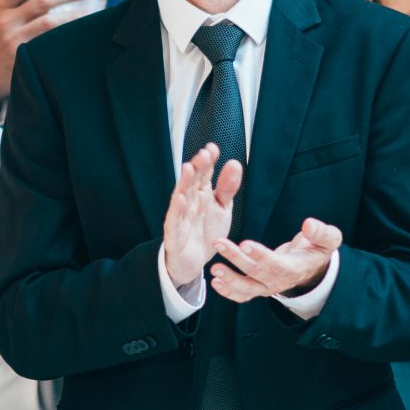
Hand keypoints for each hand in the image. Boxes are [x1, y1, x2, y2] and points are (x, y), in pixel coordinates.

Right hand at [0, 0, 85, 114]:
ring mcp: (14, 40)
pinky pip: (48, 43)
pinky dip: (65, 37)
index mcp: (0, 8)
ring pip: (48, 22)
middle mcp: (6, 22)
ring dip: (71, 16)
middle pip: (41, 2)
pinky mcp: (23, 58)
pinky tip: (80, 33)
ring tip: (89, 12)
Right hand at [162, 144, 243, 290]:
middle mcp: (189, 202)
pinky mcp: (174, 234)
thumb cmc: (206, 231)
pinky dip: (176, 210)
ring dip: (184, 183)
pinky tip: (180, 198)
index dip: (208, 161)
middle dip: (197, 167)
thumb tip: (235, 163)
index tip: (213, 148)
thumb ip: (227, 188)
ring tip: (189, 168)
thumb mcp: (222, 208)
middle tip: (204, 154)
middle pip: (192, 181)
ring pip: (181, 196)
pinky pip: (174, 221)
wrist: (194, 262)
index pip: (204, 173)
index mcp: (201, 194)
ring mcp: (180, 217)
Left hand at [210, 217, 342, 303]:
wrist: (313, 267)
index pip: (276, 264)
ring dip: (229, 279)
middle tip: (220, 245)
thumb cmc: (318, 249)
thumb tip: (309, 224)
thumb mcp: (329, 239)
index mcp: (296, 268)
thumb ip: (322, 232)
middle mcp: (280, 281)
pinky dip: (229, 292)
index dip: (261, 256)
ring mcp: (268, 287)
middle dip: (237, 259)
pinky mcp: (259, 288)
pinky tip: (216, 282)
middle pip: (256, 273)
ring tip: (214, 269)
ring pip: (247, 287)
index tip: (245, 244)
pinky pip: (243, 295)